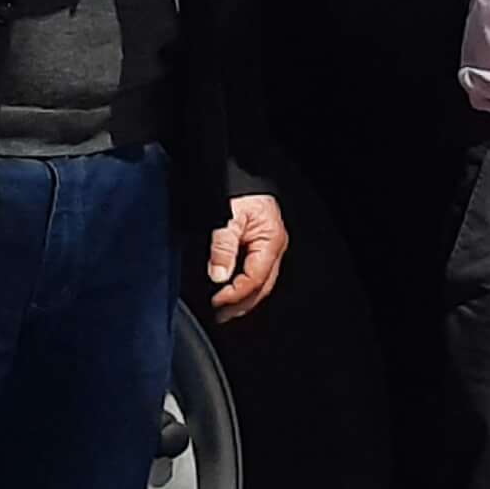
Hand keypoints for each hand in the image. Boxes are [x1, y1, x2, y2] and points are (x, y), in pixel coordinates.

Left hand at [204, 192, 287, 318]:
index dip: (234, 294)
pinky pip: (255, 273)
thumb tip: (219, 276)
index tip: (215, 303)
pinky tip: (230, 292)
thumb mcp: (227, 216)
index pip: (254, 279)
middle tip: (219, 316)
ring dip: (242, 298)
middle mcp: (274, 247)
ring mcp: (270, 247)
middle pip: (261, 286)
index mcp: (271, 241)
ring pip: (260, 283)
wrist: (240, 172)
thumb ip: (223, 246)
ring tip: (223, 311)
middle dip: (241, 304)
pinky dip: (243, 286)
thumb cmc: (236, 189)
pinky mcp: (261, 245)